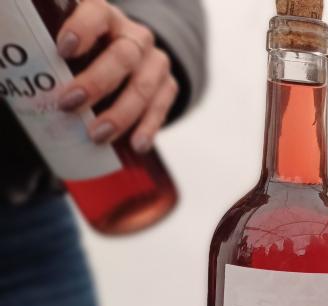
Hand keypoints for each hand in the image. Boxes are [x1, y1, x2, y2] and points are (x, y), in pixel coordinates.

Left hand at [55, 0, 178, 152]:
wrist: (125, 61)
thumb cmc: (88, 55)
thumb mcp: (73, 46)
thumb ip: (58, 60)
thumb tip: (33, 89)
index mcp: (105, 17)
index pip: (97, 13)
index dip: (82, 28)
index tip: (64, 51)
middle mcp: (135, 36)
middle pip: (123, 56)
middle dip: (96, 82)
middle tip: (69, 104)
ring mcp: (155, 61)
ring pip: (143, 86)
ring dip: (120, 113)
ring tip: (97, 135)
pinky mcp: (168, 85)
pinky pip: (161, 107)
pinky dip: (148, 127)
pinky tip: (136, 144)